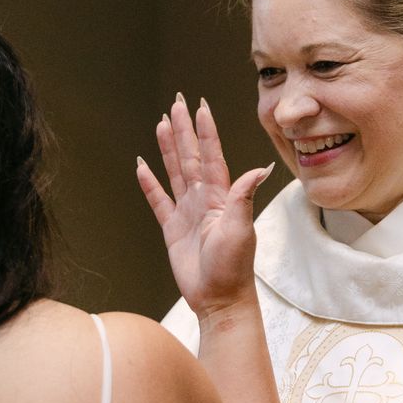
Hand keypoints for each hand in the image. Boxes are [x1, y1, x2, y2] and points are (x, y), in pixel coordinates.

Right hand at [136, 97, 271, 316]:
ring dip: (168, 148)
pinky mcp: (172, 228)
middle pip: (190, 156)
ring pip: (175, 171)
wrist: (219, 298)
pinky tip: (142, 166)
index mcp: (220, 196)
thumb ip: (244, 196)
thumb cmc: (234, 267)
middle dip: (183, 129)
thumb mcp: (241, 229)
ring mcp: (187, 212)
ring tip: (161, 124)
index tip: (200, 107)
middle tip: (177, 104)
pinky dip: (149, 183)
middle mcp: (203, 199)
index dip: (206, 131)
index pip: (211, 155)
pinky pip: (158, 200)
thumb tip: (261, 168)